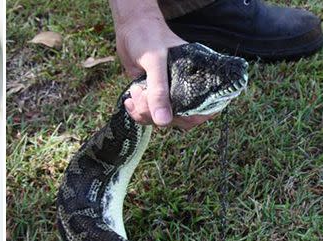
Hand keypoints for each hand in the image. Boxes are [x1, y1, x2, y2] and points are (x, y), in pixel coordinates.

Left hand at [112, 4, 214, 128]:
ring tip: (135, 91)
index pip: (202, 110)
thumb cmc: (149, 37)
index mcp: (198, 78)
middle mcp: (186, 87)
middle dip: (156, 113)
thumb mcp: (155, 62)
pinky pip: (148, 113)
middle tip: (141, 95)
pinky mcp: (153, 94)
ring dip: (143, 112)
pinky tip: (129, 100)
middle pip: (178, 118)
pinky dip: (137, 111)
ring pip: (160, 118)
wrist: (131, 28)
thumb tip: (163, 121)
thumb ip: (159, 91)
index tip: (170, 116)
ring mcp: (169, 92)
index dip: (188, 118)